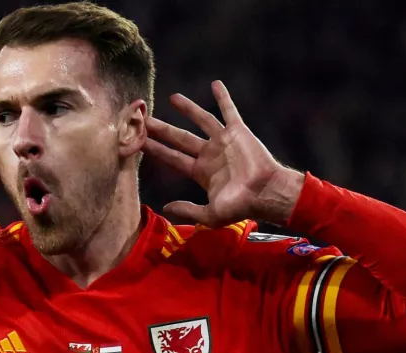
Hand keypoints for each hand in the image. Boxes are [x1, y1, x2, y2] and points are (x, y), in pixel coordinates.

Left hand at [143, 80, 303, 226]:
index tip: (139, 141)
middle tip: (145, 119)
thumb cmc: (241, 206)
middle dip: (162, 129)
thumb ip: (188, 210)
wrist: (266, 192)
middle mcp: (209, 154)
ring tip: (173, 97)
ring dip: (188, 109)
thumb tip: (165, 207)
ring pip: (201, 120)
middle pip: (180, 138)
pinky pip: (229, 111)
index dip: (156, 149)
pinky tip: (215, 84)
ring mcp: (223, 142)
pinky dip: (223, 98)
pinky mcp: (239, 132)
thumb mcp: (211, 214)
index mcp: (201, 172)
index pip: (172, 157)